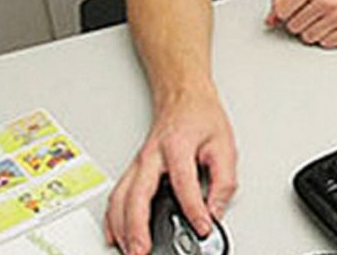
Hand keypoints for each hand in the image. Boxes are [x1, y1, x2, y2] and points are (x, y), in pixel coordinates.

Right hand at [104, 85, 236, 254]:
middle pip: (137, 195)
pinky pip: (117, 195)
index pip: (184, 184)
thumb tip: (216, 210)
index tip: (203, 227)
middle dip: (138, 227)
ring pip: (121, 198)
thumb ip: (224, 181)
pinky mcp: (135, 169)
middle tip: (143, 251)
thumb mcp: (224, 145)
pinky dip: (113, 217)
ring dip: (121, 227)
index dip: (194, 209)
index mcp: (177, 146)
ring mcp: (139, 163)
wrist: (184, 97)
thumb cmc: (201, 117)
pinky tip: (115, 234)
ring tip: (129, 249)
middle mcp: (152, 156)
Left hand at [265, 0, 336, 47]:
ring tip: (328, 20)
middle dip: (302, 23)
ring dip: (315, 32)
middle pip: (294, 26)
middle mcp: (325, 0)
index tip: (291, 13)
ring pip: (308, 37)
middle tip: (316, 14)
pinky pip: (326, 43)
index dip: (285, 14)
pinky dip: (329, 38)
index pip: (282, 10)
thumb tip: (271, 17)